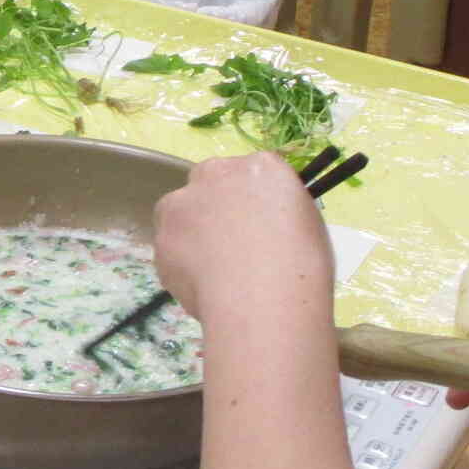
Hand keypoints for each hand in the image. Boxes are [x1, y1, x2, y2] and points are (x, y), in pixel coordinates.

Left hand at [152, 151, 333, 325]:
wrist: (262, 300)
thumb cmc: (300, 265)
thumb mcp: (307, 225)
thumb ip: (278, 210)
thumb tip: (265, 221)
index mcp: (259, 167)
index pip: (253, 172)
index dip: (254, 199)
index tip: (259, 222)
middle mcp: (214, 174)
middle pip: (210, 181)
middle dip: (216, 205)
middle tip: (232, 242)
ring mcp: (180, 204)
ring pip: (181, 211)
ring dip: (192, 231)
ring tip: (214, 268)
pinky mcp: (161, 237)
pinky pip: (171, 247)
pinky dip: (182, 262)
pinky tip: (204, 285)